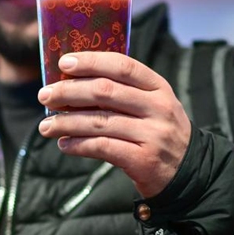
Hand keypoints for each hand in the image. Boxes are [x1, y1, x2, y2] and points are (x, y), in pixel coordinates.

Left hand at [37, 52, 190, 197]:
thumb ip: (123, 91)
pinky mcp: (144, 160)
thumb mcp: (152, 104)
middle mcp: (158, 107)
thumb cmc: (158, 131)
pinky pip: (102, 148)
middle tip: (45, 96)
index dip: (91, 62)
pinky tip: (64, 144)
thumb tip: (71, 82)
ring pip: (99, 122)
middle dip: (69, 92)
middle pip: (105, 92)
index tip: (63, 63)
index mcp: (158, 87)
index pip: (122, 66)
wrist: (188, 172)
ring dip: (66, 122)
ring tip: (45, 126)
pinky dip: (78, 145)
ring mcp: (153, 134)